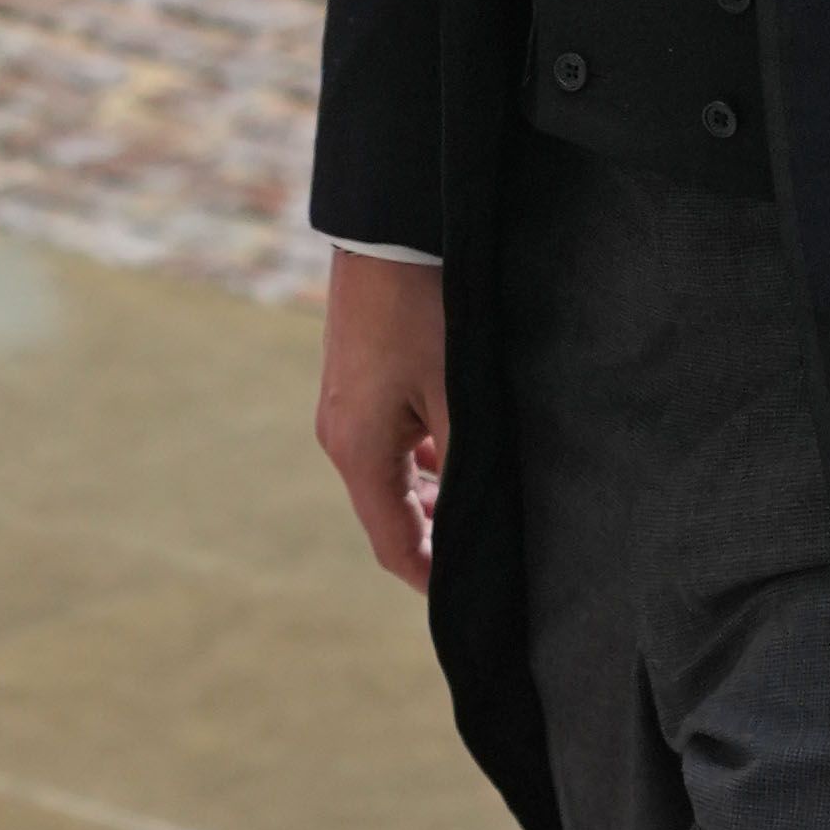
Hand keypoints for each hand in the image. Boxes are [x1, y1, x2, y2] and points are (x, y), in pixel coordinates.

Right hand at [317, 248, 448, 582]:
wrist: (386, 235)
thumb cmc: (425, 311)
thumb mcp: (457, 394)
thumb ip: (464, 462)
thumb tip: (478, 515)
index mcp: (360, 453)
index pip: (395, 546)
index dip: (433, 577)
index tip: (471, 594)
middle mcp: (340, 439)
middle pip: (389, 515)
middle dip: (437, 535)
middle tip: (490, 539)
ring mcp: (341, 412)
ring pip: (390, 478)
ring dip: (432, 494)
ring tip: (481, 491)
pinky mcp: (351, 386)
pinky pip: (386, 443)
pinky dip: (421, 459)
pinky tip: (458, 444)